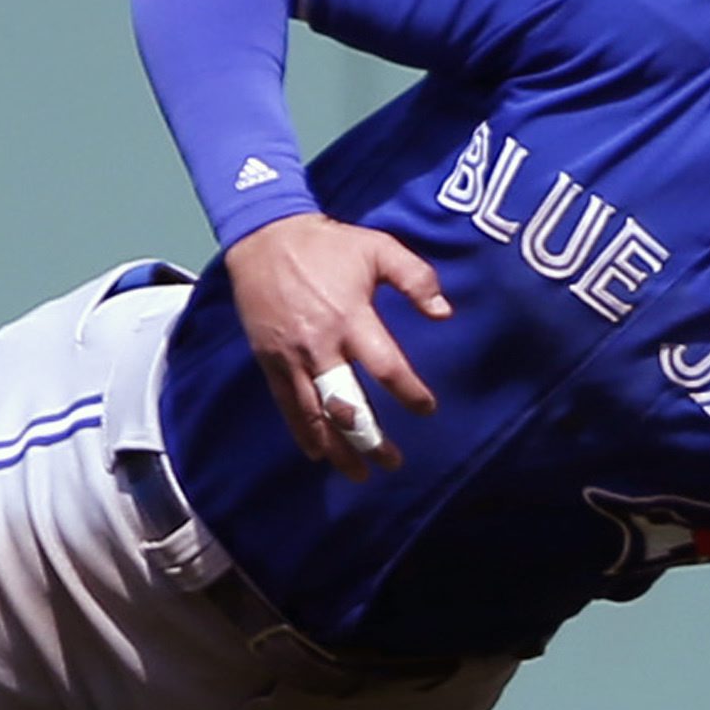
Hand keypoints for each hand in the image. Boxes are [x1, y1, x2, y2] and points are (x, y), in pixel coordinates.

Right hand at [222, 214, 450, 480]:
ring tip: (359, 472)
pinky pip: (287, 406)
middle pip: (347, 405)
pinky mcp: (270, 361)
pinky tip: (320, 454)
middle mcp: (320, 345)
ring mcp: (292, 357)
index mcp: (351, 317)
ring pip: (316, 415)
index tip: (426, 408)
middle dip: (371, 439)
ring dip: (339, 448)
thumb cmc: (329, 245)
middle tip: (392, 461)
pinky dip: (303, 433)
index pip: (386, 368)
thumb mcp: (379, 248)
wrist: (265, 237)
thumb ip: (416, 279)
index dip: (409, 393)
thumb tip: (444, 313)